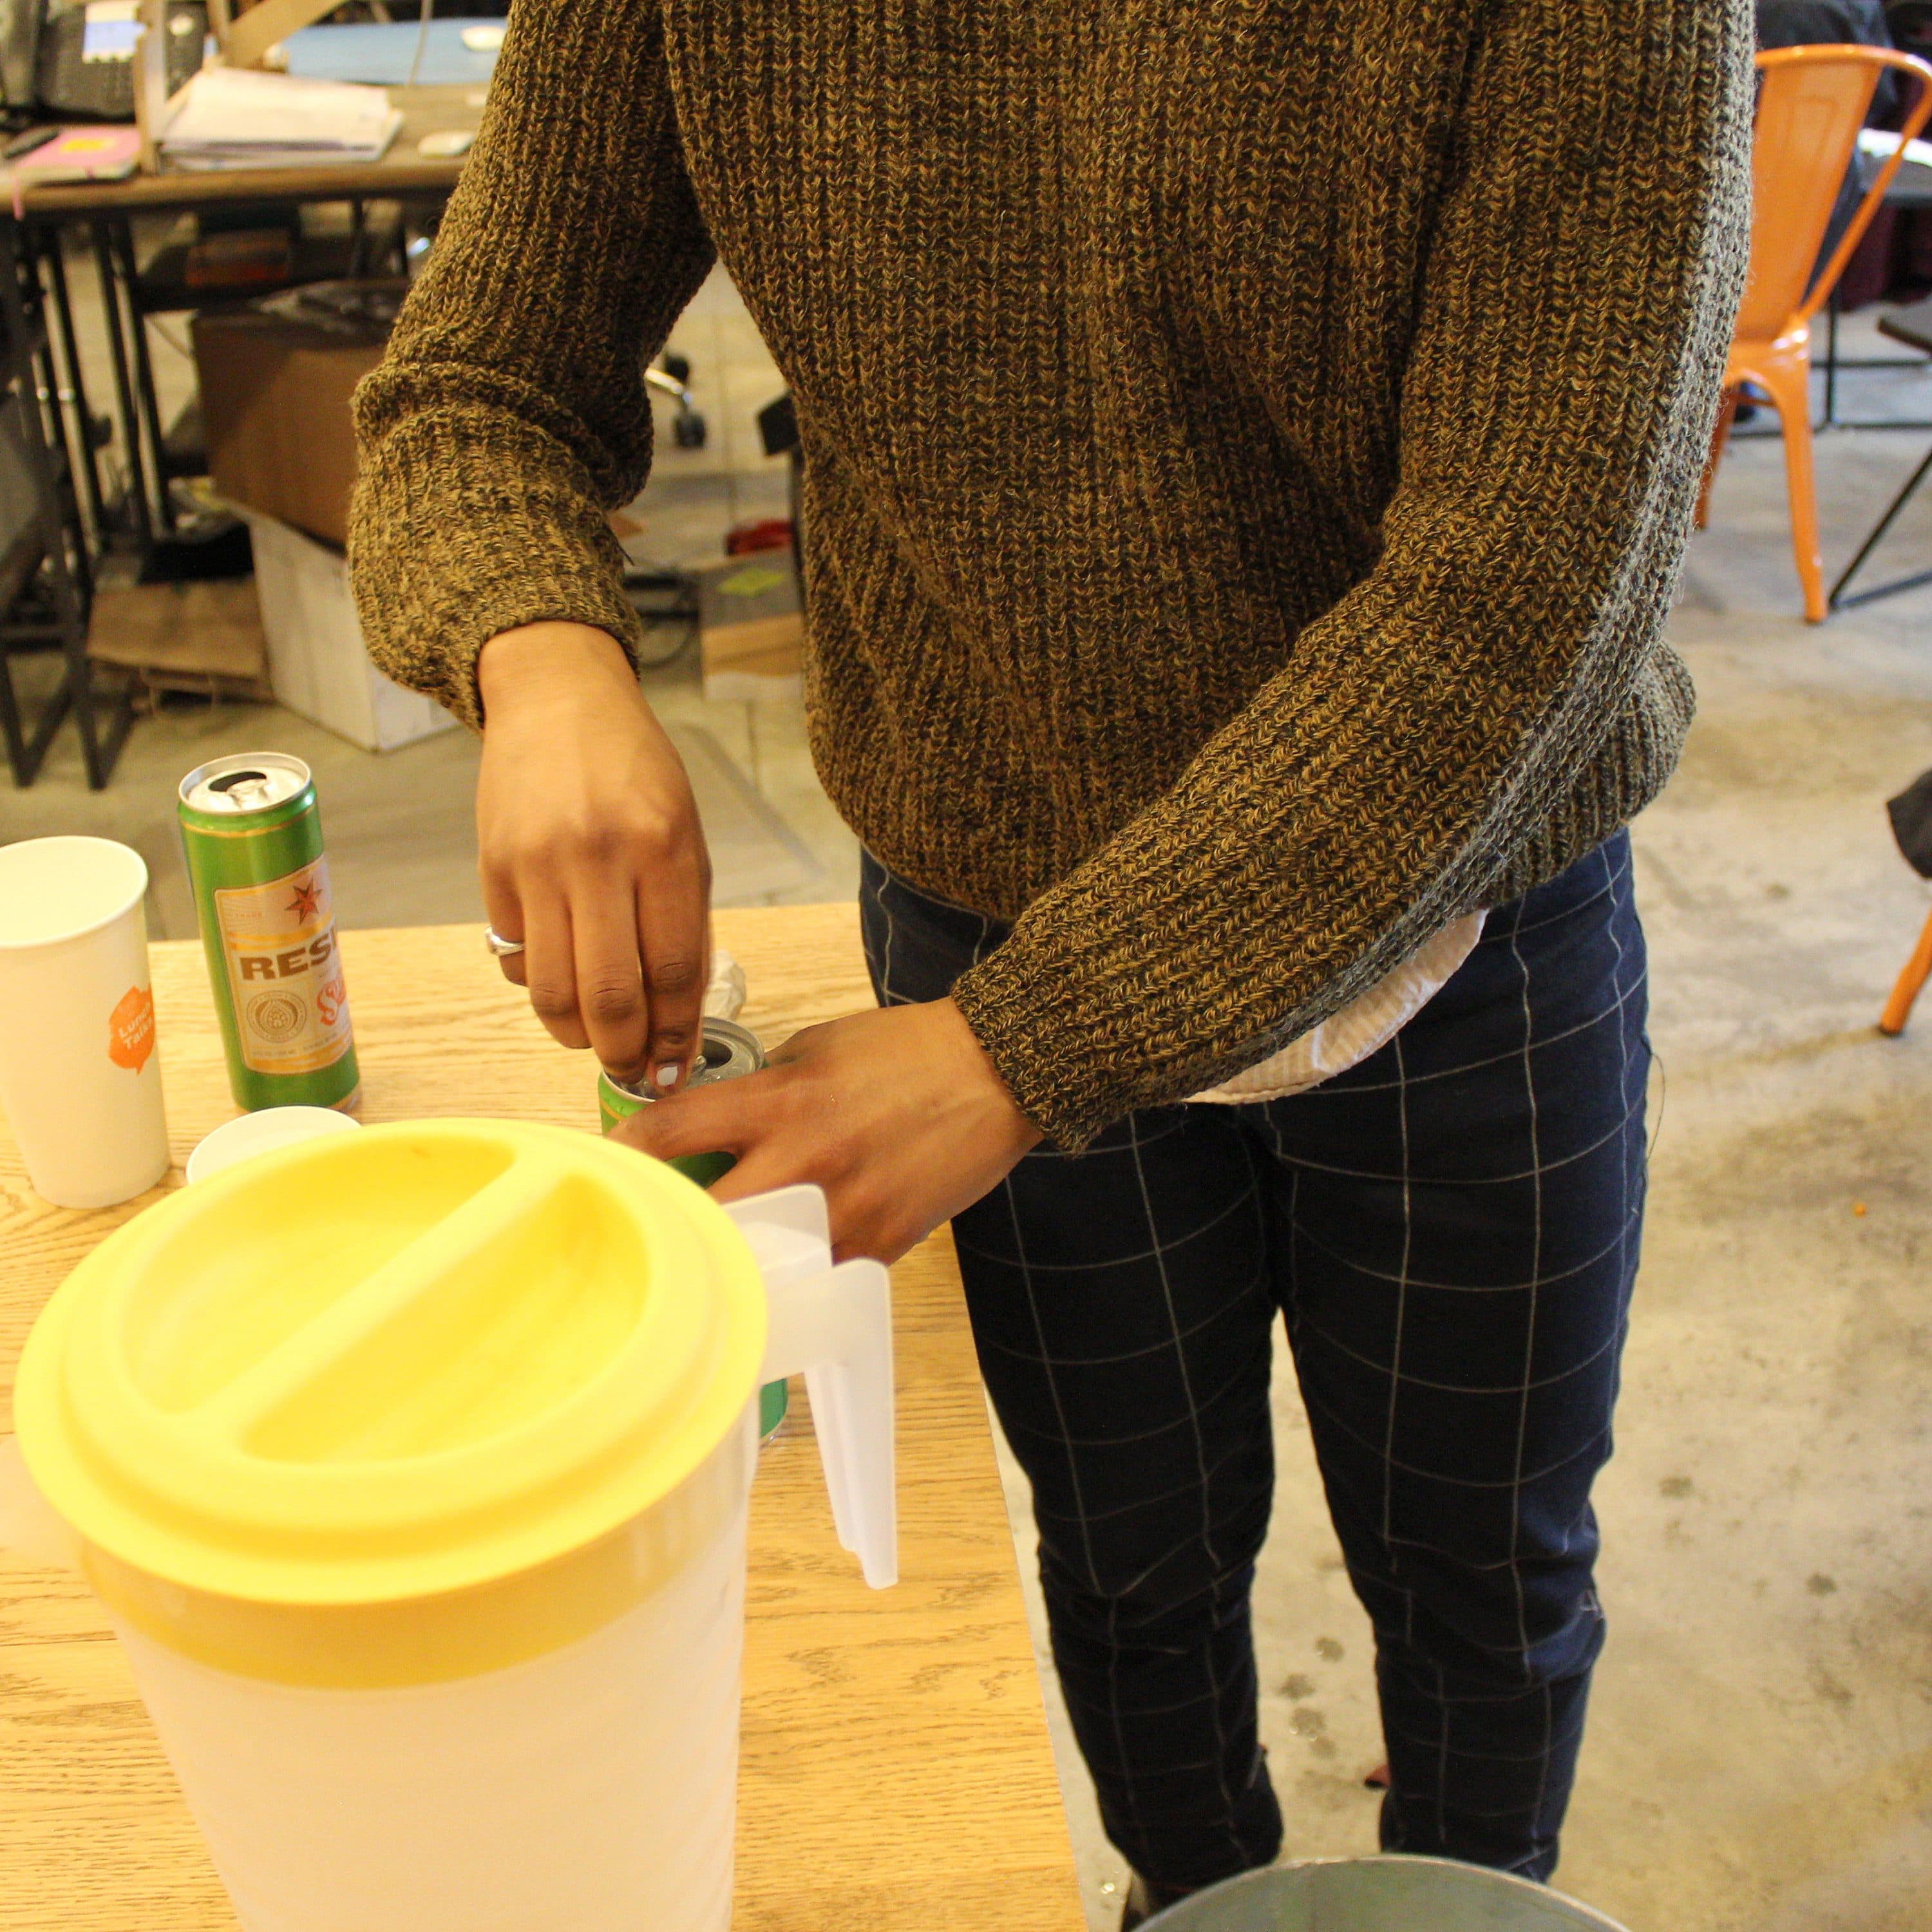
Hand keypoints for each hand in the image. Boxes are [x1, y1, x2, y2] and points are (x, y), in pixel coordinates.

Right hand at [476, 621, 709, 1088]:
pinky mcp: (492, 870)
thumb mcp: (686, 835)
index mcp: (664, 848)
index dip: (676, 1034)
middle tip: (633, 1068)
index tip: (676, 1065)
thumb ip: (684, 920)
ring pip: (551, 992)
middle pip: (609, 995)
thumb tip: (679, 1013)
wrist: (558, 702)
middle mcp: (599, 857)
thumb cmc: (635, 773)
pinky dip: (539, 982)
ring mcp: (538, 864)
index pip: (672, 970)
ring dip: (575, 1035)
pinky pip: (515, 957)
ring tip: (594, 1039)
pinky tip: (560, 972)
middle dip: (624, 1052)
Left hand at [611, 998, 1042, 1262]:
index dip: (625, 1152)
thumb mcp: (814, 1048)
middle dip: (669, 1231)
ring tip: (707, 1269)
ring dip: (728, 1269)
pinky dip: (791, 1278)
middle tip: (648, 1236)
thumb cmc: (903, 1053)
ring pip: (756, 1271)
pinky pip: (814, 1279)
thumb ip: (758, 1089)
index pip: (673, 1131)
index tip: (610, 1166)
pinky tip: (779, 1271)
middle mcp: (805, 1164)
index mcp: (781, 1103)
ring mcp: (844, 1215)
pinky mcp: (879, 1248)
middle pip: (702, 1222)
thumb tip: (712, 1127)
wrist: (995, 1075)